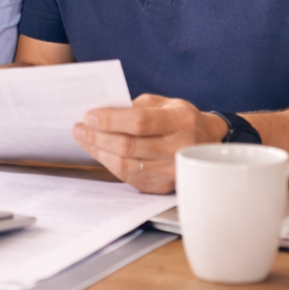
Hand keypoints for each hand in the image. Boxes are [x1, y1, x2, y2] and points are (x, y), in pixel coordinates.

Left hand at [72, 94, 227, 192]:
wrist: (209, 143)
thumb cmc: (181, 118)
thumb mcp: (164, 103)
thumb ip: (135, 106)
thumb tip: (101, 113)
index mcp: (180, 122)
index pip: (139, 122)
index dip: (110, 120)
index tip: (89, 116)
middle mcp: (178, 149)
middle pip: (128, 146)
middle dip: (97, 136)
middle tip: (78, 128)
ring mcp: (172, 172)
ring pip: (126, 165)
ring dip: (98, 152)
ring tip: (83, 140)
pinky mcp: (164, 187)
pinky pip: (129, 178)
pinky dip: (110, 165)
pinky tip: (99, 153)